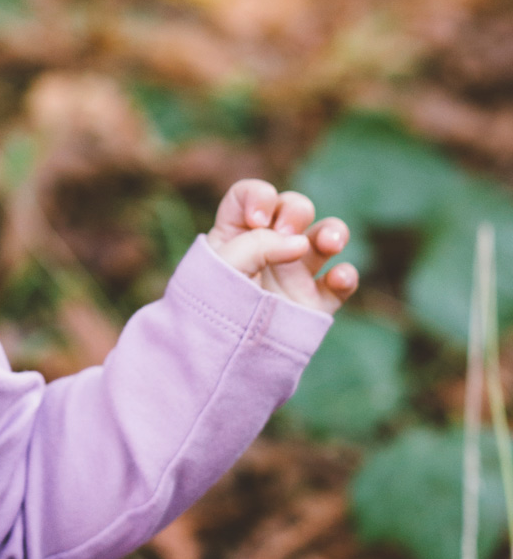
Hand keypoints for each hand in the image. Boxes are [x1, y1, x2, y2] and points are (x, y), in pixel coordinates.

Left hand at [205, 179, 357, 313]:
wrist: (217, 362)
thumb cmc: (211, 309)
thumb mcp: (221, 268)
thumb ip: (256, 245)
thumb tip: (301, 243)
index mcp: (235, 235)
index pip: (251, 196)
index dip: (260, 196)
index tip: (257, 219)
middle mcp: (268, 249)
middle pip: (294, 208)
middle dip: (296, 210)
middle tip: (286, 232)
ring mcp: (294, 274)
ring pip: (325, 237)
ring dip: (333, 231)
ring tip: (328, 243)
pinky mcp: (313, 302)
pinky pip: (341, 281)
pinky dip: (347, 275)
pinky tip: (338, 278)